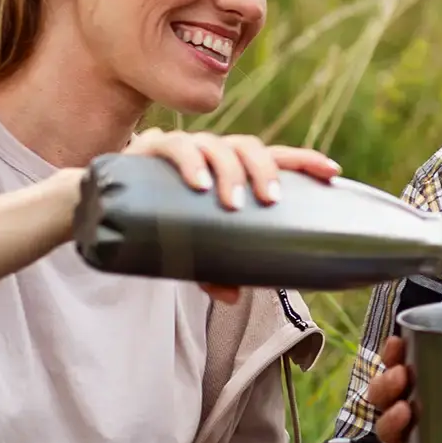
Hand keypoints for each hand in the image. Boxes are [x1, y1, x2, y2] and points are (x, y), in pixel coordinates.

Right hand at [124, 130, 338, 302]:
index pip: (277, 156)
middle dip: (265, 170)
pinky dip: (190, 164)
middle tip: (269, 200)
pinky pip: (176, 147)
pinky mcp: (152, 149)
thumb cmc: (164, 221)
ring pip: (217, 145)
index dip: (306, 160)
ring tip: (232, 202)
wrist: (108, 202)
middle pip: (250, 147)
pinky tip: (198, 184)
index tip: (333, 172)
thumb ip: (214, 269)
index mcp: (234, 169)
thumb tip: (235, 297)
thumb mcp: (194, 249)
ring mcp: (186, 147)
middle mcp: (214, 152)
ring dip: (229, 171)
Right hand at [365, 333, 441, 442]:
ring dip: (390, 418)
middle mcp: (407, 409)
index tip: (397, 342)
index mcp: (419, 385)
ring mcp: (408, 438)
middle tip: (401, 374)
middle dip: (386, 382)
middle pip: (382, 393)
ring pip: (385, 426)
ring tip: (405, 410)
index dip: (391, 353)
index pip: (397, 363)